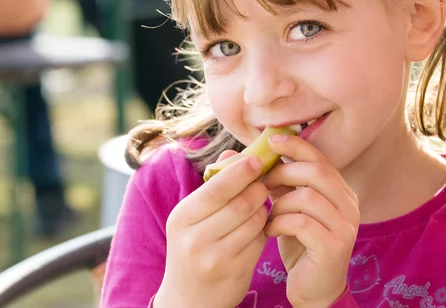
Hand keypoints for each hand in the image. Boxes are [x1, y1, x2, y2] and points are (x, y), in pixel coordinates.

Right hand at [154, 151, 267, 307]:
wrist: (187, 299)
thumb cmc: (192, 247)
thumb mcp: (192, 216)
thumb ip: (213, 184)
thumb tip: (232, 152)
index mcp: (182, 217)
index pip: (217, 187)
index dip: (241, 171)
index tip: (257, 160)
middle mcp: (195, 238)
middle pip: (241, 203)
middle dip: (258, 189)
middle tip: (263, 183)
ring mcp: (216, 258)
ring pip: (255, 220)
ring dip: (263, 208)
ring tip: (259, 205)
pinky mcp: (236, 272)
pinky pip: (260, 240)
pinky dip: (264, 229)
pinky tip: (258, 227)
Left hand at [262, 135, 359, 307]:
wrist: (314, 289)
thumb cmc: (300, 244)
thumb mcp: (290, 208)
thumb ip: (280, 184)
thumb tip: (251, 155)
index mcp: (341, 191)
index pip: (321, 159)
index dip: (296, 146)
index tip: (271, 140)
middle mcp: (350, 205)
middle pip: (317, 172)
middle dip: (283, 172)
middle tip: (261, 182)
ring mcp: (345, 227)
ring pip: (308, 197)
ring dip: (279, 202)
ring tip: (267, 214)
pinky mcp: (334, 247)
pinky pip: (302, 223)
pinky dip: (280, 222)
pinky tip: (270, 230)